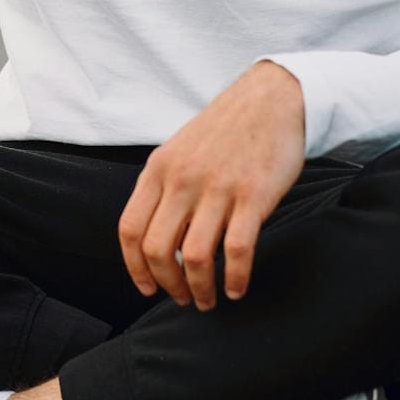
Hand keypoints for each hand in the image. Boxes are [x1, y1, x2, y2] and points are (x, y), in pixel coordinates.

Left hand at [117, 61, 306, 309]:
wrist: (269, 99)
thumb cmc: (224, 131)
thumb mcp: (179, 152)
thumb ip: (164, 189)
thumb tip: (155, 240)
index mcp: (158, 169)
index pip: (130, 229)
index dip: (135, 267)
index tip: (147, 287)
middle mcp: (182, 179)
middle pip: (157, 249)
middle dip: (167, 284)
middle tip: (182, 298)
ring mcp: (217, 187)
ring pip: (194, 256)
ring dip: (199, 289)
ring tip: (208, 300)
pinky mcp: (253, 195)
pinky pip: (236, 250)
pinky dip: (234, 278)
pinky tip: (236, 289)